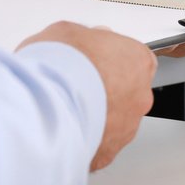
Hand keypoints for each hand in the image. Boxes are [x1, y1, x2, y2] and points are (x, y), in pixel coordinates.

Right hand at [18, 22, 156, 170]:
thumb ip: (84, 39)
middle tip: (76, 86)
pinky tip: (63, 131)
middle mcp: (139, 96)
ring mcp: (126, 127)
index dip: (110, 60)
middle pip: (126, 92)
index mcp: (137, 61)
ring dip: (94, 116)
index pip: (134, 59)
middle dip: (104, 90)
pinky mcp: (107, 152)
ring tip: (64, 109)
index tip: (93, 60)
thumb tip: (80, 43)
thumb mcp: (67, 32)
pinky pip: (98, 145)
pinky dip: (84, 140)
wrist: (46, 103)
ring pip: (113, 122)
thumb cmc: (60, 66)